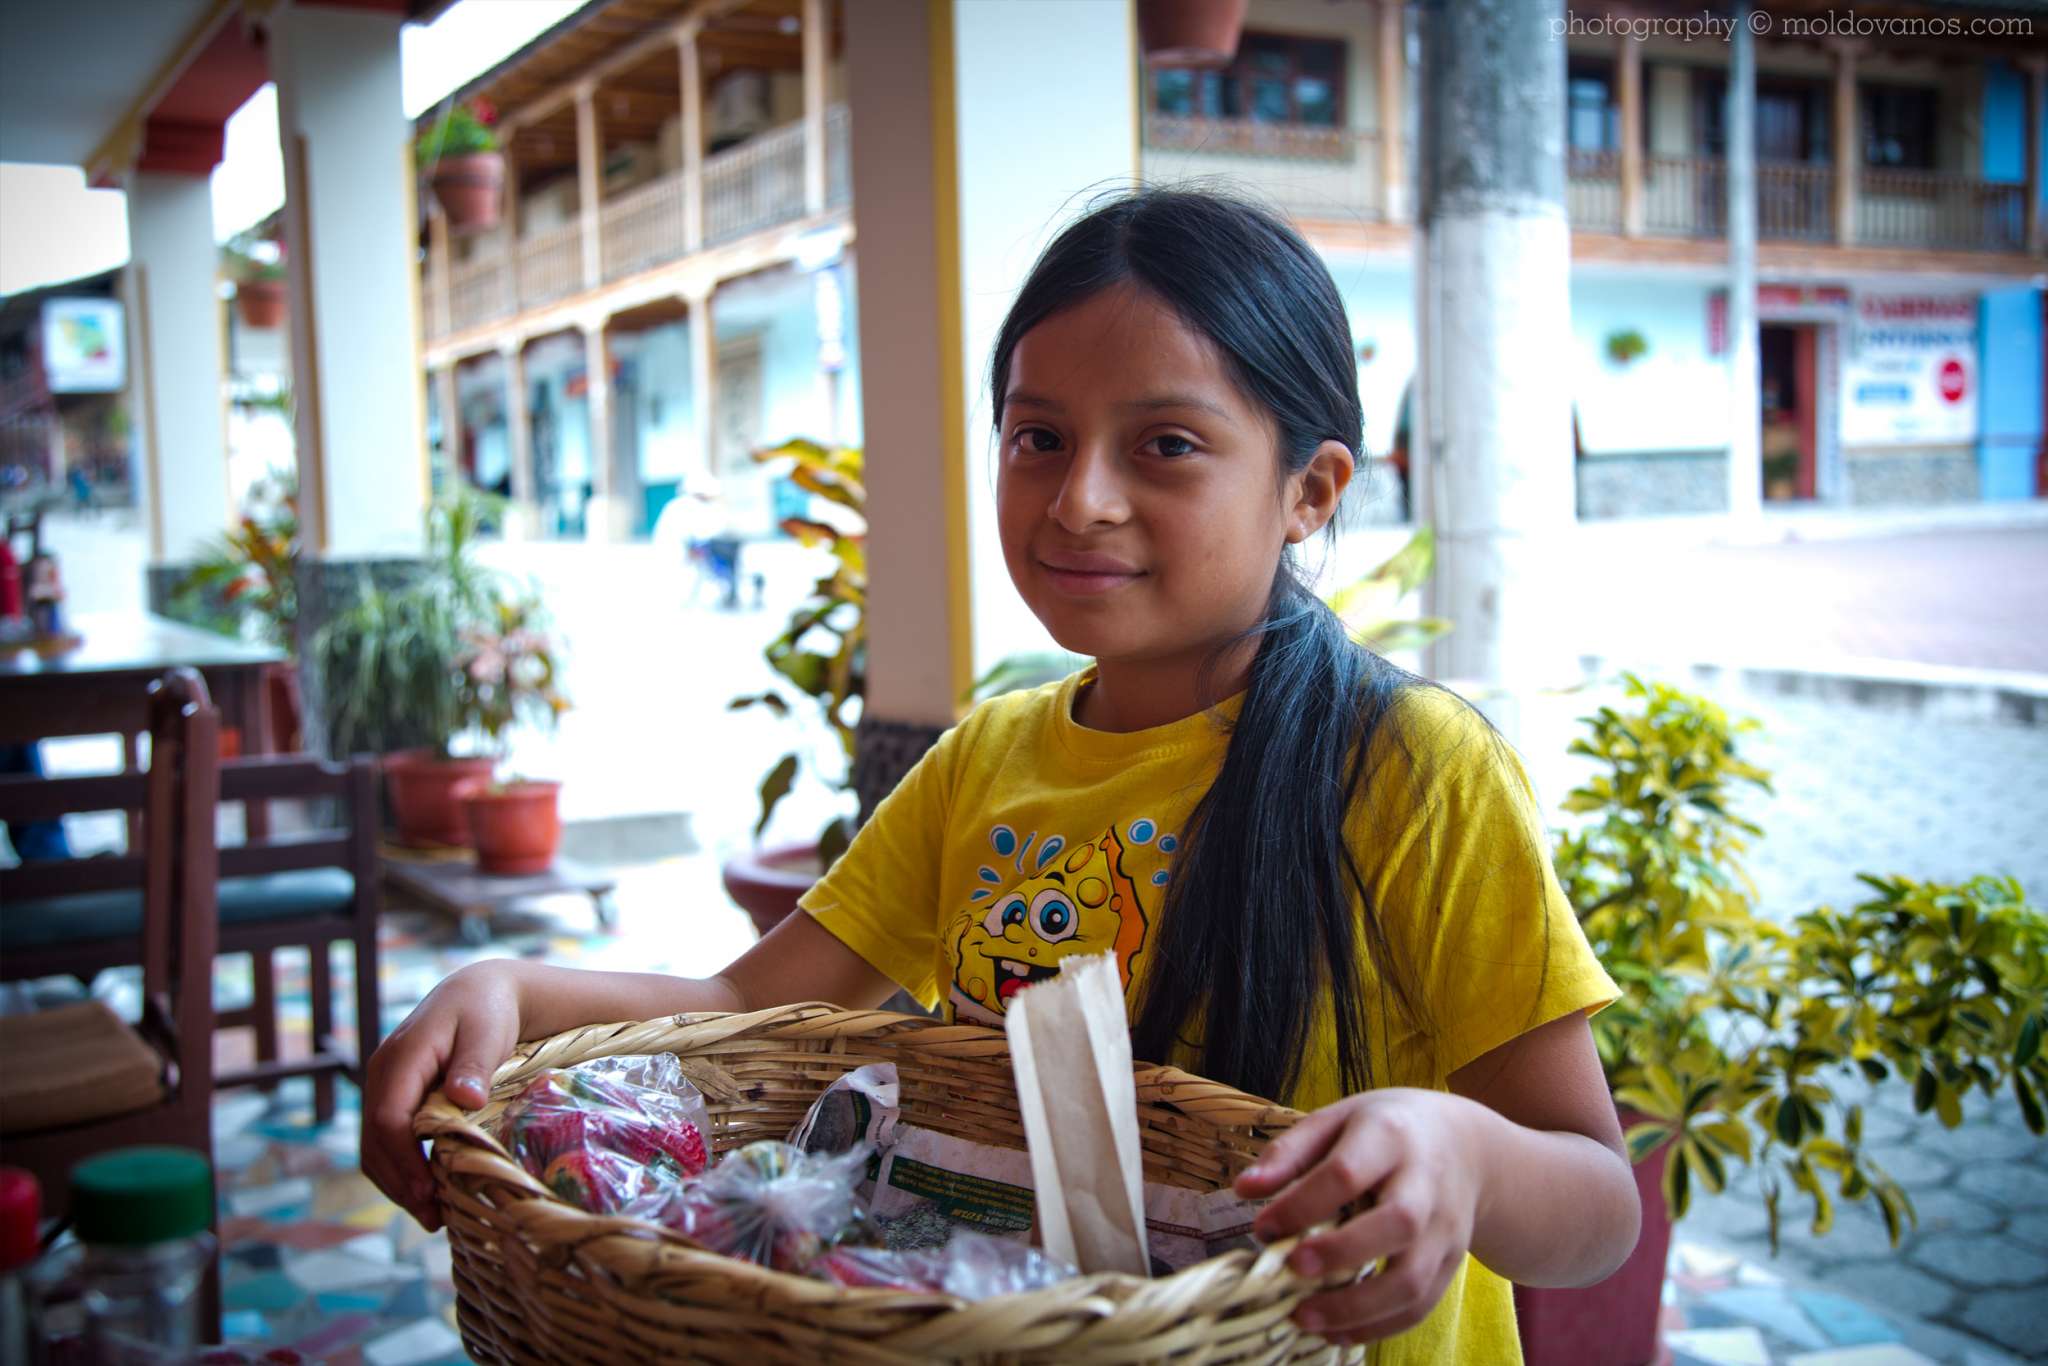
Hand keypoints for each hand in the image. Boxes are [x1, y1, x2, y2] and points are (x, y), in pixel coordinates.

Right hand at [360, 960, 524, 1229]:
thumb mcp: (486, 1031)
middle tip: (433, 1218)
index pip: (388, 1119)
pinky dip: (400, 1170)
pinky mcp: (393, 1099)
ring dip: (397, 1184)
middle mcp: (381, 1075)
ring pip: (374, 1147)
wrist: (478, 993)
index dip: (405, 1160)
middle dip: (400, 1183)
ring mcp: (383, 1088)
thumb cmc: (487, 1011)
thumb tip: (464, 1098)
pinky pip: (385, 1142)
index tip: (429, 1192)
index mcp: (400, 1058)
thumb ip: (473, 1064)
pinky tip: (427, 1191)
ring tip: (432, 1215)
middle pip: (375, 1141)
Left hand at [1235, 1088, 1490, 1346]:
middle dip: (1341, 1253)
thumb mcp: (1336, 1120)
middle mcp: (1425, 1184)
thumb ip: (1289, 1153)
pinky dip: (1377, 1327)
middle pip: (1397, 1224)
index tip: (1262, 1228)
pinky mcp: (1451, 1263)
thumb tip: (1243, 1189)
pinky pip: (1419, 1305)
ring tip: (1304, 1317)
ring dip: (1357, 1308)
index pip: (1347, 1173)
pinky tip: (1335, 1332)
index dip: (1301, 1204)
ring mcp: (1445, 1228)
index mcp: (1390, 1136)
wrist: (1464, 1145)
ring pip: (1411, 1278)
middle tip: (1292, 1270)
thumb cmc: (1384, 1130)